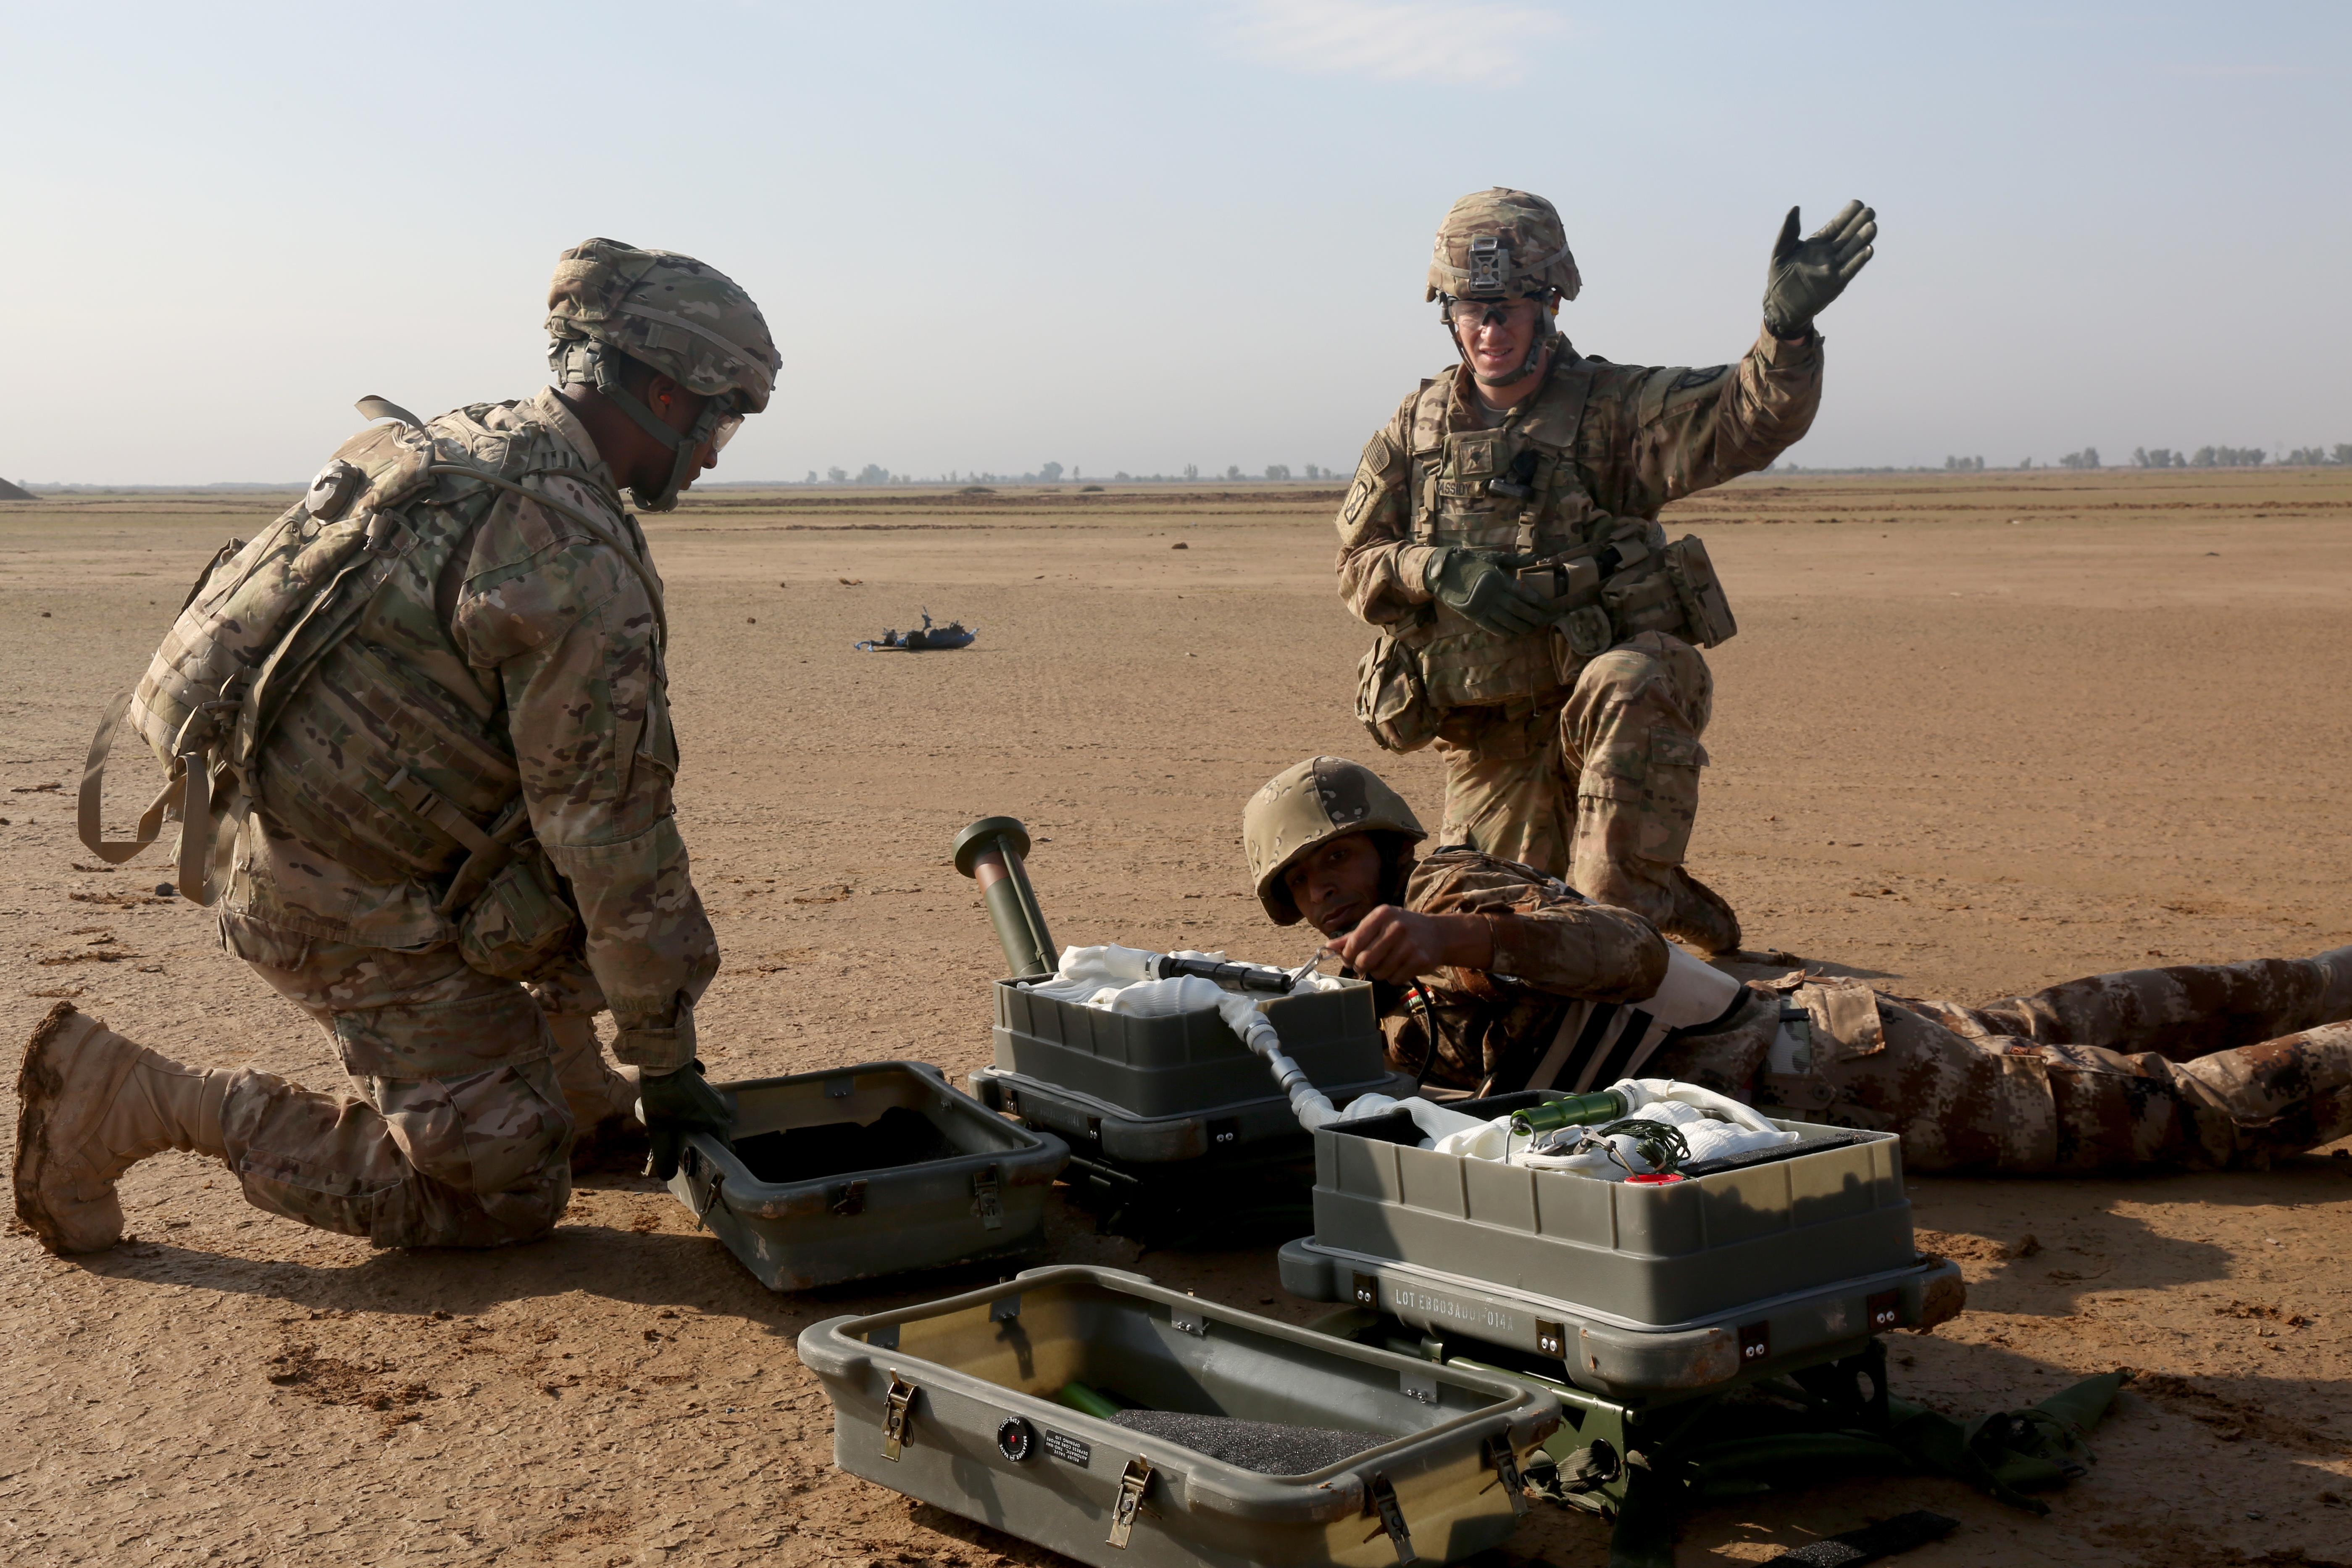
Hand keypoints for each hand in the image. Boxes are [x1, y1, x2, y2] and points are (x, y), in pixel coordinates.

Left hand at [638, 1060, 734, 1181]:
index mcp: (715, 1124)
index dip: (714, 1162)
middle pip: (720, 1137)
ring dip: (704, 1131)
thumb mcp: (660, 1130)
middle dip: (708, 1147)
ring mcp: (717, 1100)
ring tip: (684, 1136)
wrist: (665, 1064)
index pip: (724, 1150)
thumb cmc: (664, 1097)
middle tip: (689, 1154)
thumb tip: (667, 1176)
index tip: (703, 1169)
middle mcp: (721, 1112)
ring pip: (715, 1123)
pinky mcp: (710, 1091)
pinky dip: (701, 1118)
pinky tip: (684, 1118)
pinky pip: (710, 1111)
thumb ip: (664, 1155)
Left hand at [1330, 905, 1492, 984]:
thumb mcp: (1378, 924)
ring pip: (1379, 972)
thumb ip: (1353, 936)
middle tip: (1366, 965)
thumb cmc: (1401, 929)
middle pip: (1365, 960)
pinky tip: (1400, 967)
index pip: (1354, 942)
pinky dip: (1394, 978)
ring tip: (1387, 963)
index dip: (1348, 955)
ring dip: (1379, 973)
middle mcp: (1396, 926)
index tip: (1350, 959)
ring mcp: (1410, 943)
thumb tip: (1329, 947)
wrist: (1437, 934)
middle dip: (1362, 967)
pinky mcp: (1420, 959)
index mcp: (1382, 914)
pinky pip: (1395, 979)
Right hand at [1429, 548, 1553, 635]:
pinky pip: (1494, 627)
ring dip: (1523, 627)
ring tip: (1533, 629)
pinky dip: (1507, 632)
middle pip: (1518, 609)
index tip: (1549, 607)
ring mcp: (1482, 606)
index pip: (1524, 592)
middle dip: (1534, 617)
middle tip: (1546, 621)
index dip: (1539, 601)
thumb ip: (1518, 560)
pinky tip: (1516, 633)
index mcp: (1499, 578)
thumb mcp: (1494, 557)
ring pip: (1508, 621)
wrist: (1444, 571)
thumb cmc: (1472, 562)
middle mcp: (1492, 593)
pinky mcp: (1474, 615)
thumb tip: (1541, 557)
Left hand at [1761, 199, 1875, 338]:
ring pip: (1851, 251)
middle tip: (1870, 211)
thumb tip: (1796, 207)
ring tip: (1872, 226)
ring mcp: (1833, 268)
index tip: (1858, 203)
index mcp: (1817, 244)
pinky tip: (1869, 249)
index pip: (1836, 226)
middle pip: (1847, 235)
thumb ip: (1789, 230)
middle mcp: (1828, 254)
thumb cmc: (1779, 276)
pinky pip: (1850, 270)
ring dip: (1862, 239)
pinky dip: (1859, 260)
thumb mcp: (1781, 250)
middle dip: (1859, 223)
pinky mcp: (1835, 283)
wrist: (1779, 304)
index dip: (1847, 215)